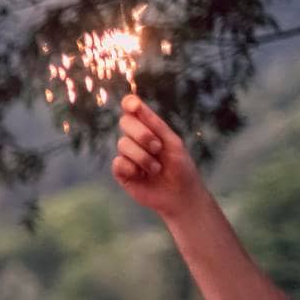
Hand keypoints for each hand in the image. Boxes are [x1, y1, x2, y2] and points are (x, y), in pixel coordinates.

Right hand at [110, 94, 204, 219]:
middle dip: (142, 134)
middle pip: (125, 123)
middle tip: (158, 148)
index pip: (132, 110)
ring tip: (156, 168)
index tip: (134, 105)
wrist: (180, 195)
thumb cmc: (180, 167)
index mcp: (149, 128)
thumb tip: (136, 104)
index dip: (130, 104)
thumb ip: (155, 124)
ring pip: (123, 144)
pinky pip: (118, 162)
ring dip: (143, 157)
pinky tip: (142, 176)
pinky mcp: (121, 172)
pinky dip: (132, 168)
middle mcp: (135, 139)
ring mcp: (127, 155)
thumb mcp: (172, 142)